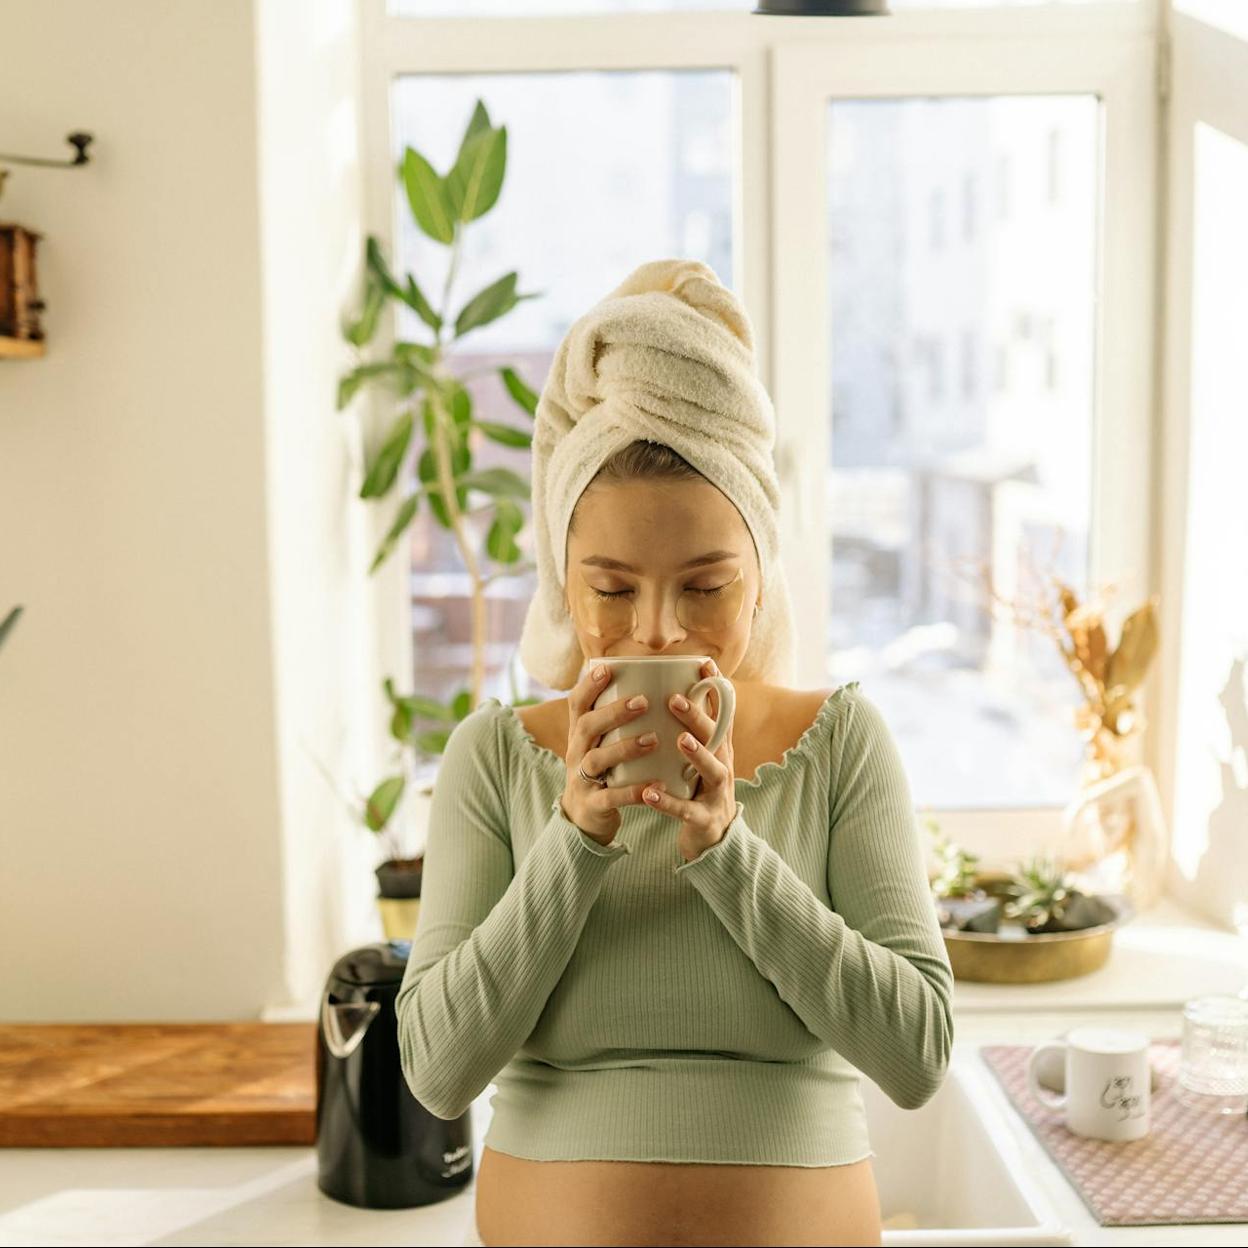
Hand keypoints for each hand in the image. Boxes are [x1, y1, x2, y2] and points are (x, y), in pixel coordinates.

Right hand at [559, 660, 661, 845]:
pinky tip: (656, 784)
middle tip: (644, 702)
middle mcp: (576, 753)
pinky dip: (633, 791)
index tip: (606, 669)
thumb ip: (617, 720)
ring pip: (596, 760)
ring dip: (625, 748)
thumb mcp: (602, 743)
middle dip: (614, 712)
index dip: (588, 685)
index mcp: (580, 735)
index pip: (576, 704)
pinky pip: (611, 797)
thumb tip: (651, 682)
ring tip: (654, 739)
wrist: (584, 818)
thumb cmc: (604, 770)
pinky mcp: (593, 804)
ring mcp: (582, 779)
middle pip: (587, 727)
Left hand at [642, 658, 737, 863]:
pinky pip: (686, 810)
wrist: (713, 840)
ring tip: (679, 740)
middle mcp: (722, 765)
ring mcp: (716, 793)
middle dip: (698, 717)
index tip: (704, 663)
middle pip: (716, 737)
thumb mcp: (699, 757)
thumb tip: (667, 689)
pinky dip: (668, 802)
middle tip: (674, 698)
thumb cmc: (698, 789)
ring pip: (712, 770)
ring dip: (697, 754)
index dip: (716, 688)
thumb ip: (689, 729)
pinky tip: (649, 793)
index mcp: (718, 748)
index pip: (722, 713)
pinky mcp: (705, 819)